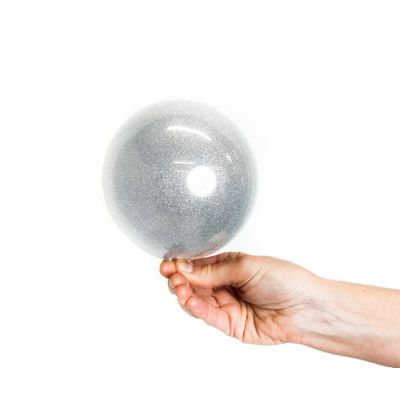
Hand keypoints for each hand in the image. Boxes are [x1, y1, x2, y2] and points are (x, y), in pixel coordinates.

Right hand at [159, 252, 317, 344]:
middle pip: (194, 284)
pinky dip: (197, 308)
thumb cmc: (284, 280)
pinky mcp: (230, 324)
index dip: (182, 265)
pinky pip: (209, 316)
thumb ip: (215, 271)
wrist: (306, 307)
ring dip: (185, 293)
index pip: (198, 266)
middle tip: (170, 275)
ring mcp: (227, 305)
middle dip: (179, 279)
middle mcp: (225, 285)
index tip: (169, 264)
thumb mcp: (246, 267)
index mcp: (228, 266)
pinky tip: (189, 299)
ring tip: (179, 287)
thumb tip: (186, 268)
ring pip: (197, 301)